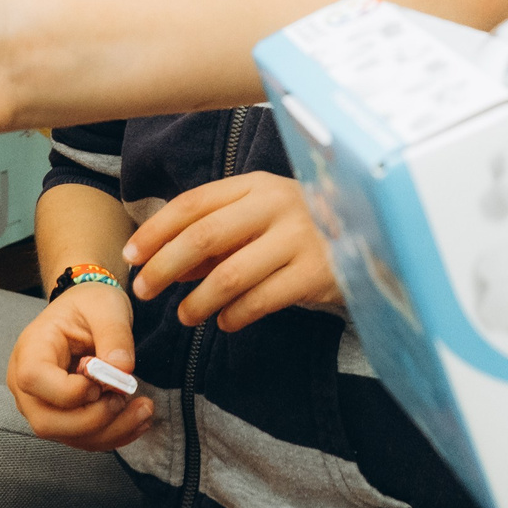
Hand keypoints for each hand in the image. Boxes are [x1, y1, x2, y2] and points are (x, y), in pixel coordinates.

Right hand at [8, 281, 152, 450]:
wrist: (88, 312)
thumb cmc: (90, 305)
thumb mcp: (107, 307)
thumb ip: (114, 335)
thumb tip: (121, 371)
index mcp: (30, 349)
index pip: (34, 380)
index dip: (70, 391)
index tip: (102, 379)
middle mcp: (26, 384)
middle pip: (47, 422)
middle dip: (94, 420)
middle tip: (126, 397)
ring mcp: (41, 405)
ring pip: (67, 436)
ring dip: (110, 431)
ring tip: (144, 410)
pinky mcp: (61, 418)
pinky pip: (82, 438)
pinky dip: (113, 434)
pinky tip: (139, 419)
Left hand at [125, 172, 342, 331]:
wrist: (376, 241)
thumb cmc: (303, 230)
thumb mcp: (260, 220)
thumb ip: (216, 238)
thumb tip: (167, 265)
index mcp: (257, 185)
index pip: (194, 203)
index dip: (156, 230)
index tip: (132, 255)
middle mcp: (277, 206)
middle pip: (204, 237)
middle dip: (164, 267)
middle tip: (144, 290)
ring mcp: (299, 239)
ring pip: (229, 276)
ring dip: (197, 301)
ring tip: (185, 316)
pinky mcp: (315, 275)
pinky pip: (259, 301)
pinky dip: (234, 317)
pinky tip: (226, 322)